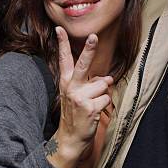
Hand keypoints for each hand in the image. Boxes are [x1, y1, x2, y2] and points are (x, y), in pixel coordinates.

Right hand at [46, 27, 112, 167]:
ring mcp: (80, 97)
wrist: (70, 138)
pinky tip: (95, 112)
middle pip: (83, 64)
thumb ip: (90, 83)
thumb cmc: (75, 114)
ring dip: (102, 94)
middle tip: (94, 36)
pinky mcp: (89, 107)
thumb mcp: (76, 95)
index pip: (64, 59)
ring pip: (103, 85)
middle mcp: (71, 87)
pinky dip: (104, 104)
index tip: (59, 29)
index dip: (62, 43)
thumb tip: (108, 78)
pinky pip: (106, 98)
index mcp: (66, 82)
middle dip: (89, 49)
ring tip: (93, 104)